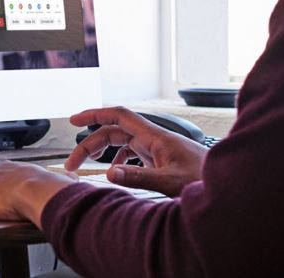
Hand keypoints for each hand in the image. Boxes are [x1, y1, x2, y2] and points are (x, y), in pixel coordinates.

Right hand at [66, 107, 207, 196]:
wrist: (230, 189)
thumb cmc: (207, 182)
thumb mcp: (171, 182)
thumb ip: (140, 177)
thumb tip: (110, 173)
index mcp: (155, 137)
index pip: (119, 116)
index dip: (95, 115)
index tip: (74, 120)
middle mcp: (154, 140)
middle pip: (114, 132)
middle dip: (90, 143)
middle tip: (74, 162)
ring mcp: (157, 149)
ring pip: (121, 143)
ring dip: (101, 151)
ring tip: (87, 166)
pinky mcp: (161, 160)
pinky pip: (131, 154)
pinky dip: (117, 159)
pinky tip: (114, 170)